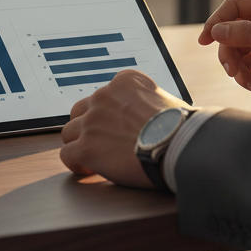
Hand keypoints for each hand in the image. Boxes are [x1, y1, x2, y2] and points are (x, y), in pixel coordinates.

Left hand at [59, 69, 188, 188]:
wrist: (181, 146)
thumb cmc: (183, 128)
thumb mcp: (167, 100)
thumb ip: (149, 102)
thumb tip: (152, 116)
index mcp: (125, 81)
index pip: (105, 94)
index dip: (108, 113)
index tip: (116, 126)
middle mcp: (104, 96)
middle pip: (82, 111)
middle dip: (89, 126)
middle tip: (102, 142)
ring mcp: (92, 121)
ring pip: (70, 132)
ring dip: (80, 144)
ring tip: (93, 157)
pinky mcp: (86, 147)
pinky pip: (67, 155)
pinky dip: (75, 163)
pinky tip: (88, 169)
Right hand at [198, 0, 250, 106]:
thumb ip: (247, 34)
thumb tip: (215, 30)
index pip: (233, 7)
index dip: (216, 22)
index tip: (205, 40)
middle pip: (229, 30)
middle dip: (228, 51)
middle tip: (232, 70)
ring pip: (234, 49)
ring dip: (235, 67)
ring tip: (246, 80)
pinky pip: (243, 64)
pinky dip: (244, 76)